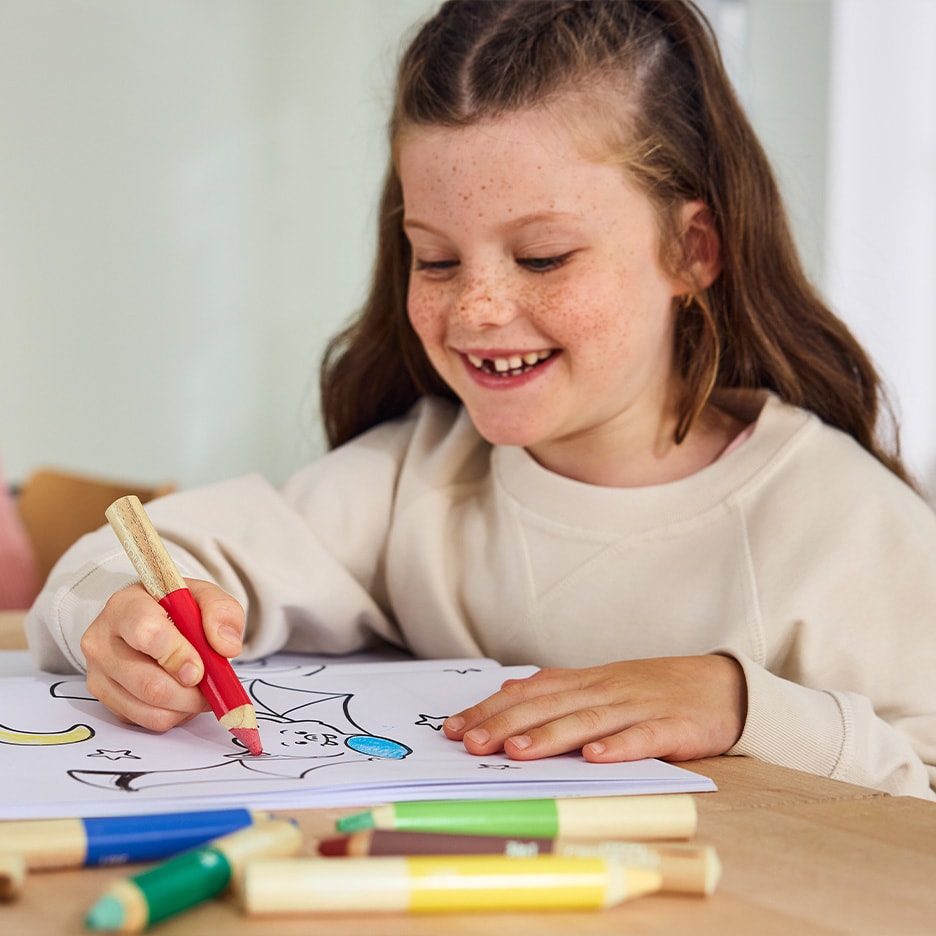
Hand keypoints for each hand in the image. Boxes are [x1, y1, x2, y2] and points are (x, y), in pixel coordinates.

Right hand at [80, 579, 245, 731]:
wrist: (150, 616)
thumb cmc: (175, 607)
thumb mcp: (204, 596)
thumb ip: (222, 612)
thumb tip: (227, 647)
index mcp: (125, 606)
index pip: (148, 634)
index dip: (179, 656)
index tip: (200, 668)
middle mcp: (102, 641)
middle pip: (149, 684)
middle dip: (191, 693)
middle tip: (211, 685)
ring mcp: (98, 674)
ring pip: (150, 709)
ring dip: (186, 707)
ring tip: (199, 688)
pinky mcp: (105, 699)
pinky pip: (146, 721)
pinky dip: (173, 714)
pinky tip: (181, 694)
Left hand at [442, 655, 746, 762]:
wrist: (721, 684)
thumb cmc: (654, 689)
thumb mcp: (602, 683)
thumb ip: (558, 688)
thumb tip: (509, 688)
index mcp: (586, 681)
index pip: (529, 694)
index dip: (491, 710)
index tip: (454, 729)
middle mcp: (605, 690)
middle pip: (549, 706)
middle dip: (506, 724)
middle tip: (470, 743)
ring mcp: (638, 706)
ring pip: (587, 721)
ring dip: (550, 736)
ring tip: (516, 752)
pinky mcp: (673, 726)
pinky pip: (643, 737)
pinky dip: (619, 746)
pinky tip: (595, 757)